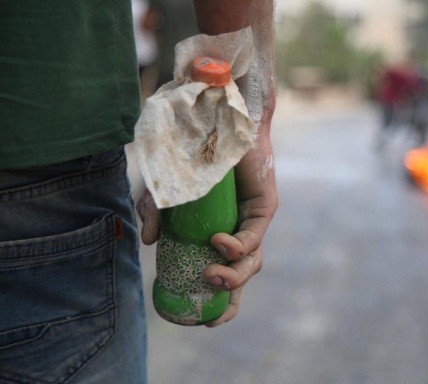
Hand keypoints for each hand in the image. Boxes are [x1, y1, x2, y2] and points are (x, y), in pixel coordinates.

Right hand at [135, 130, 277, 326]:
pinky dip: (238, 246)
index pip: (225, 274)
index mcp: (218, 233)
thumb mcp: (163, 190)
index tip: (205, 323)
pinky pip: (254, 235)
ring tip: (210, 274)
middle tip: (207, 300)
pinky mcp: (264, 206)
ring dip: (233, 275)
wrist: (216, 121)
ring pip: (252, 261)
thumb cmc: (191, 156)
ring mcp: (253, 220)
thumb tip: (147, 243)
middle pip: (243, 275)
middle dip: (228, 296)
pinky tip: (218, 243)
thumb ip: (152, 213)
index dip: (220, 302)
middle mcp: (239, 230)